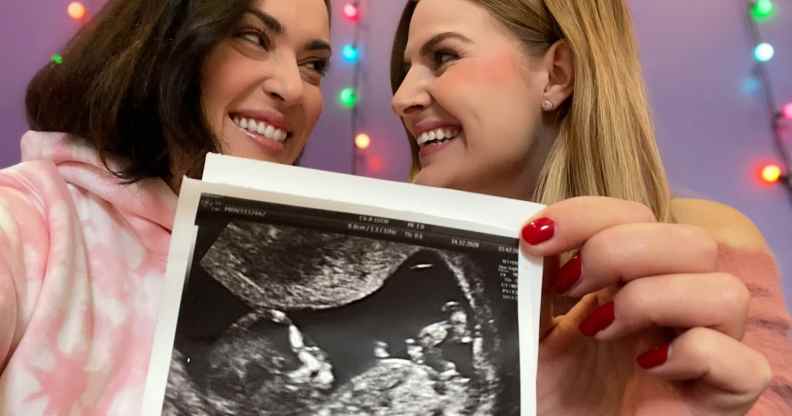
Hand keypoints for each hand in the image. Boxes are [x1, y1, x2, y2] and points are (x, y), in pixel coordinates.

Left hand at [520, 197, 770, 414]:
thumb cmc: (550, 389)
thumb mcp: (531, 324)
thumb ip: (536, 278)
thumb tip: (532, 230)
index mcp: (633, 279)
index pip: (637, 217)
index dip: (588, 215)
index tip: (535, 237)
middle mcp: (677, 305)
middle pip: (692, 241)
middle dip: (619, 250)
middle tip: (569, 286)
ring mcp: (706, 350)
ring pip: (727, 291)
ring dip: (653, 299)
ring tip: (600, 329)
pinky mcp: (721, 397)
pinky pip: (743, 362)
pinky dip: (694, 354)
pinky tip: (646, 368)